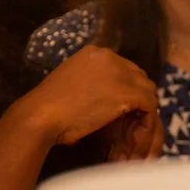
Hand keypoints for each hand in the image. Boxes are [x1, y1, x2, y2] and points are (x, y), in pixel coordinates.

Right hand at [23, 44, 160, 156]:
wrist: (40, 115)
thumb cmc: (49, 107)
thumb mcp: (72, 85)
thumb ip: (92, 83)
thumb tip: (108, 98)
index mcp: (95, 53)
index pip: (123, 68)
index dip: (126, 88)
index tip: (124, 107)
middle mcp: (110, 56)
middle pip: (138, 76)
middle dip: (138, 97)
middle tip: (133, 120)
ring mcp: (120, 72)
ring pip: (147, 90)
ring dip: (143, 111)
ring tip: (136, 130)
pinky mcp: (128, 92)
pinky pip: (149, 107)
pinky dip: (146, 123)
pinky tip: (136, 136)